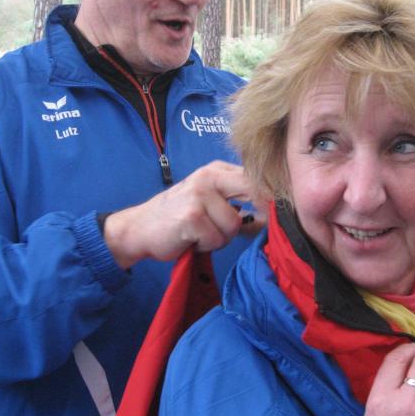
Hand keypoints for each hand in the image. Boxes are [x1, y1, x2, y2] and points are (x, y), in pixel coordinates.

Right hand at [103, 160, 262, 268]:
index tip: (275, 210)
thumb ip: (237, 203)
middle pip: (252, 191)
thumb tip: (271, 217)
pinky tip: (191, 239)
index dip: (270, 196)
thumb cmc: (178, 217)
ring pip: (234, 225)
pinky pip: (216, 239)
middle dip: (256, 212)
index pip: (255, 177)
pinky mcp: (192, 216)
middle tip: (243, 225)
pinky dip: (206, 246)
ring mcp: (199, 195)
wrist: (139, 227)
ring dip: (220, 237)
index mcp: (216, 170)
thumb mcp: (208, 200)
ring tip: (201, 233)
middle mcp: (208, 177)